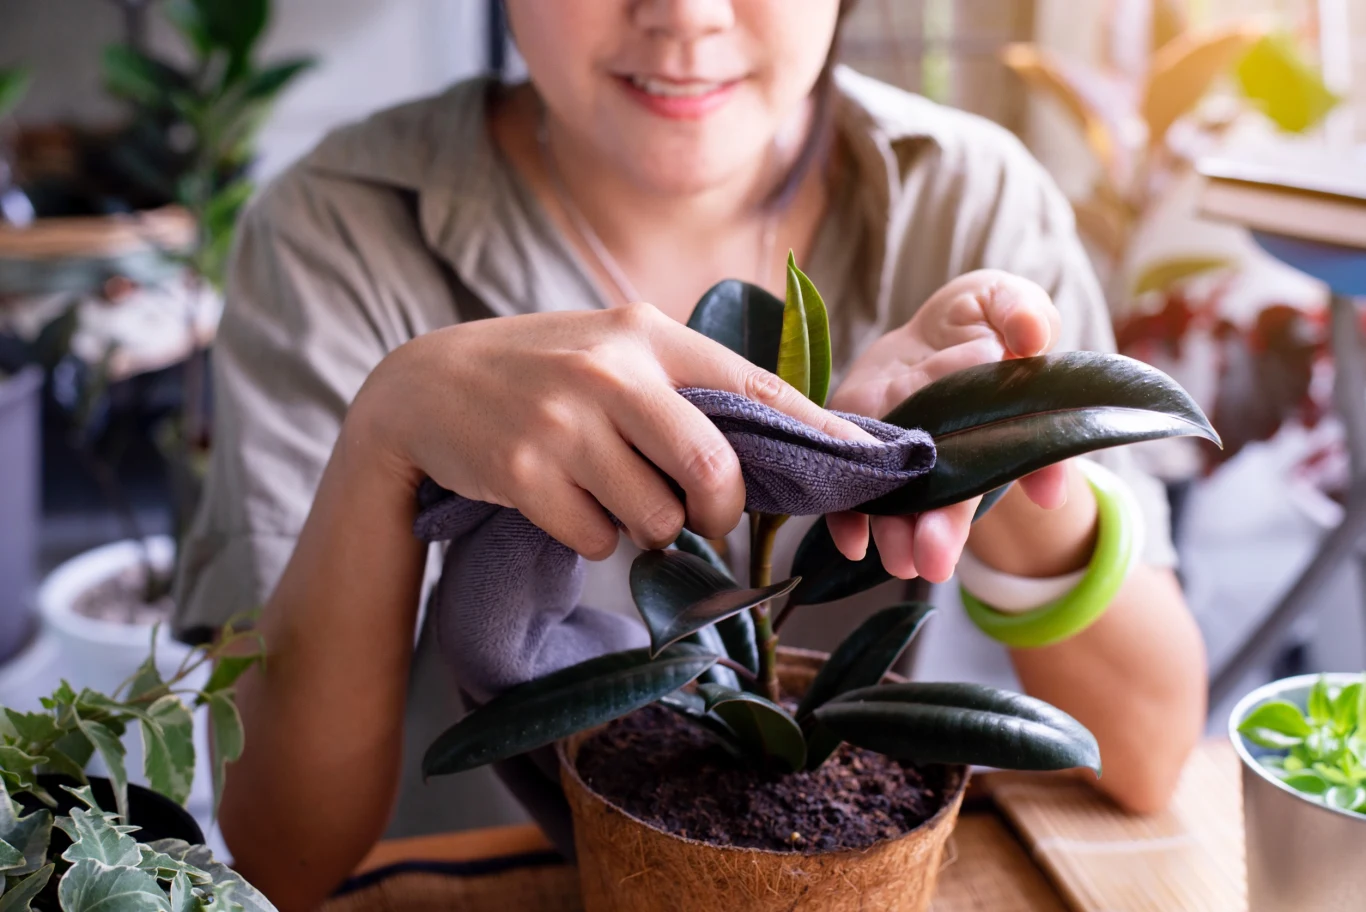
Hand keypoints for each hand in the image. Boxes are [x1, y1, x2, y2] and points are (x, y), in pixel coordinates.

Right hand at [354, 303, 873, 558]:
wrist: (428, 385)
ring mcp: (564, 420)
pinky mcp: (523, 470)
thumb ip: (688, 388)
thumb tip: (783, 443)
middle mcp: (612, 370)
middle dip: (719, 510)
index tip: (868, 464)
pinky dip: (593, 535)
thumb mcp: (617, 354)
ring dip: (645, 524)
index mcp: (649, 334)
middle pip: (715, 471)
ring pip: (656, 516)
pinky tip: (563, 498)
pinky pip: (598, 537)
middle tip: (702, 513)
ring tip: (608, 489)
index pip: (757, 387)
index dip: (818, 434)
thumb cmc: (545, 374)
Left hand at [825, 270, 1069, 582]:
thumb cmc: (980, 318)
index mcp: (992, 425)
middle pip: (949, 494)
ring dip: (896, 533)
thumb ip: (1022, 312)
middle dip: (943, 529)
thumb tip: (1032, 338)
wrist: (926, 331)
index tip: (1041, 497)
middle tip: (935, 561)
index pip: (1009, 451)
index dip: (1030, 472)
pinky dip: (848, 519)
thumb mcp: (1006, 300)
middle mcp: (946, 451)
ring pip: (900, 501)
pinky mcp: (855, 446)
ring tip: (897, 559)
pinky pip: (848, 490)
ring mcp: (900, 454)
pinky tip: (851, 540)